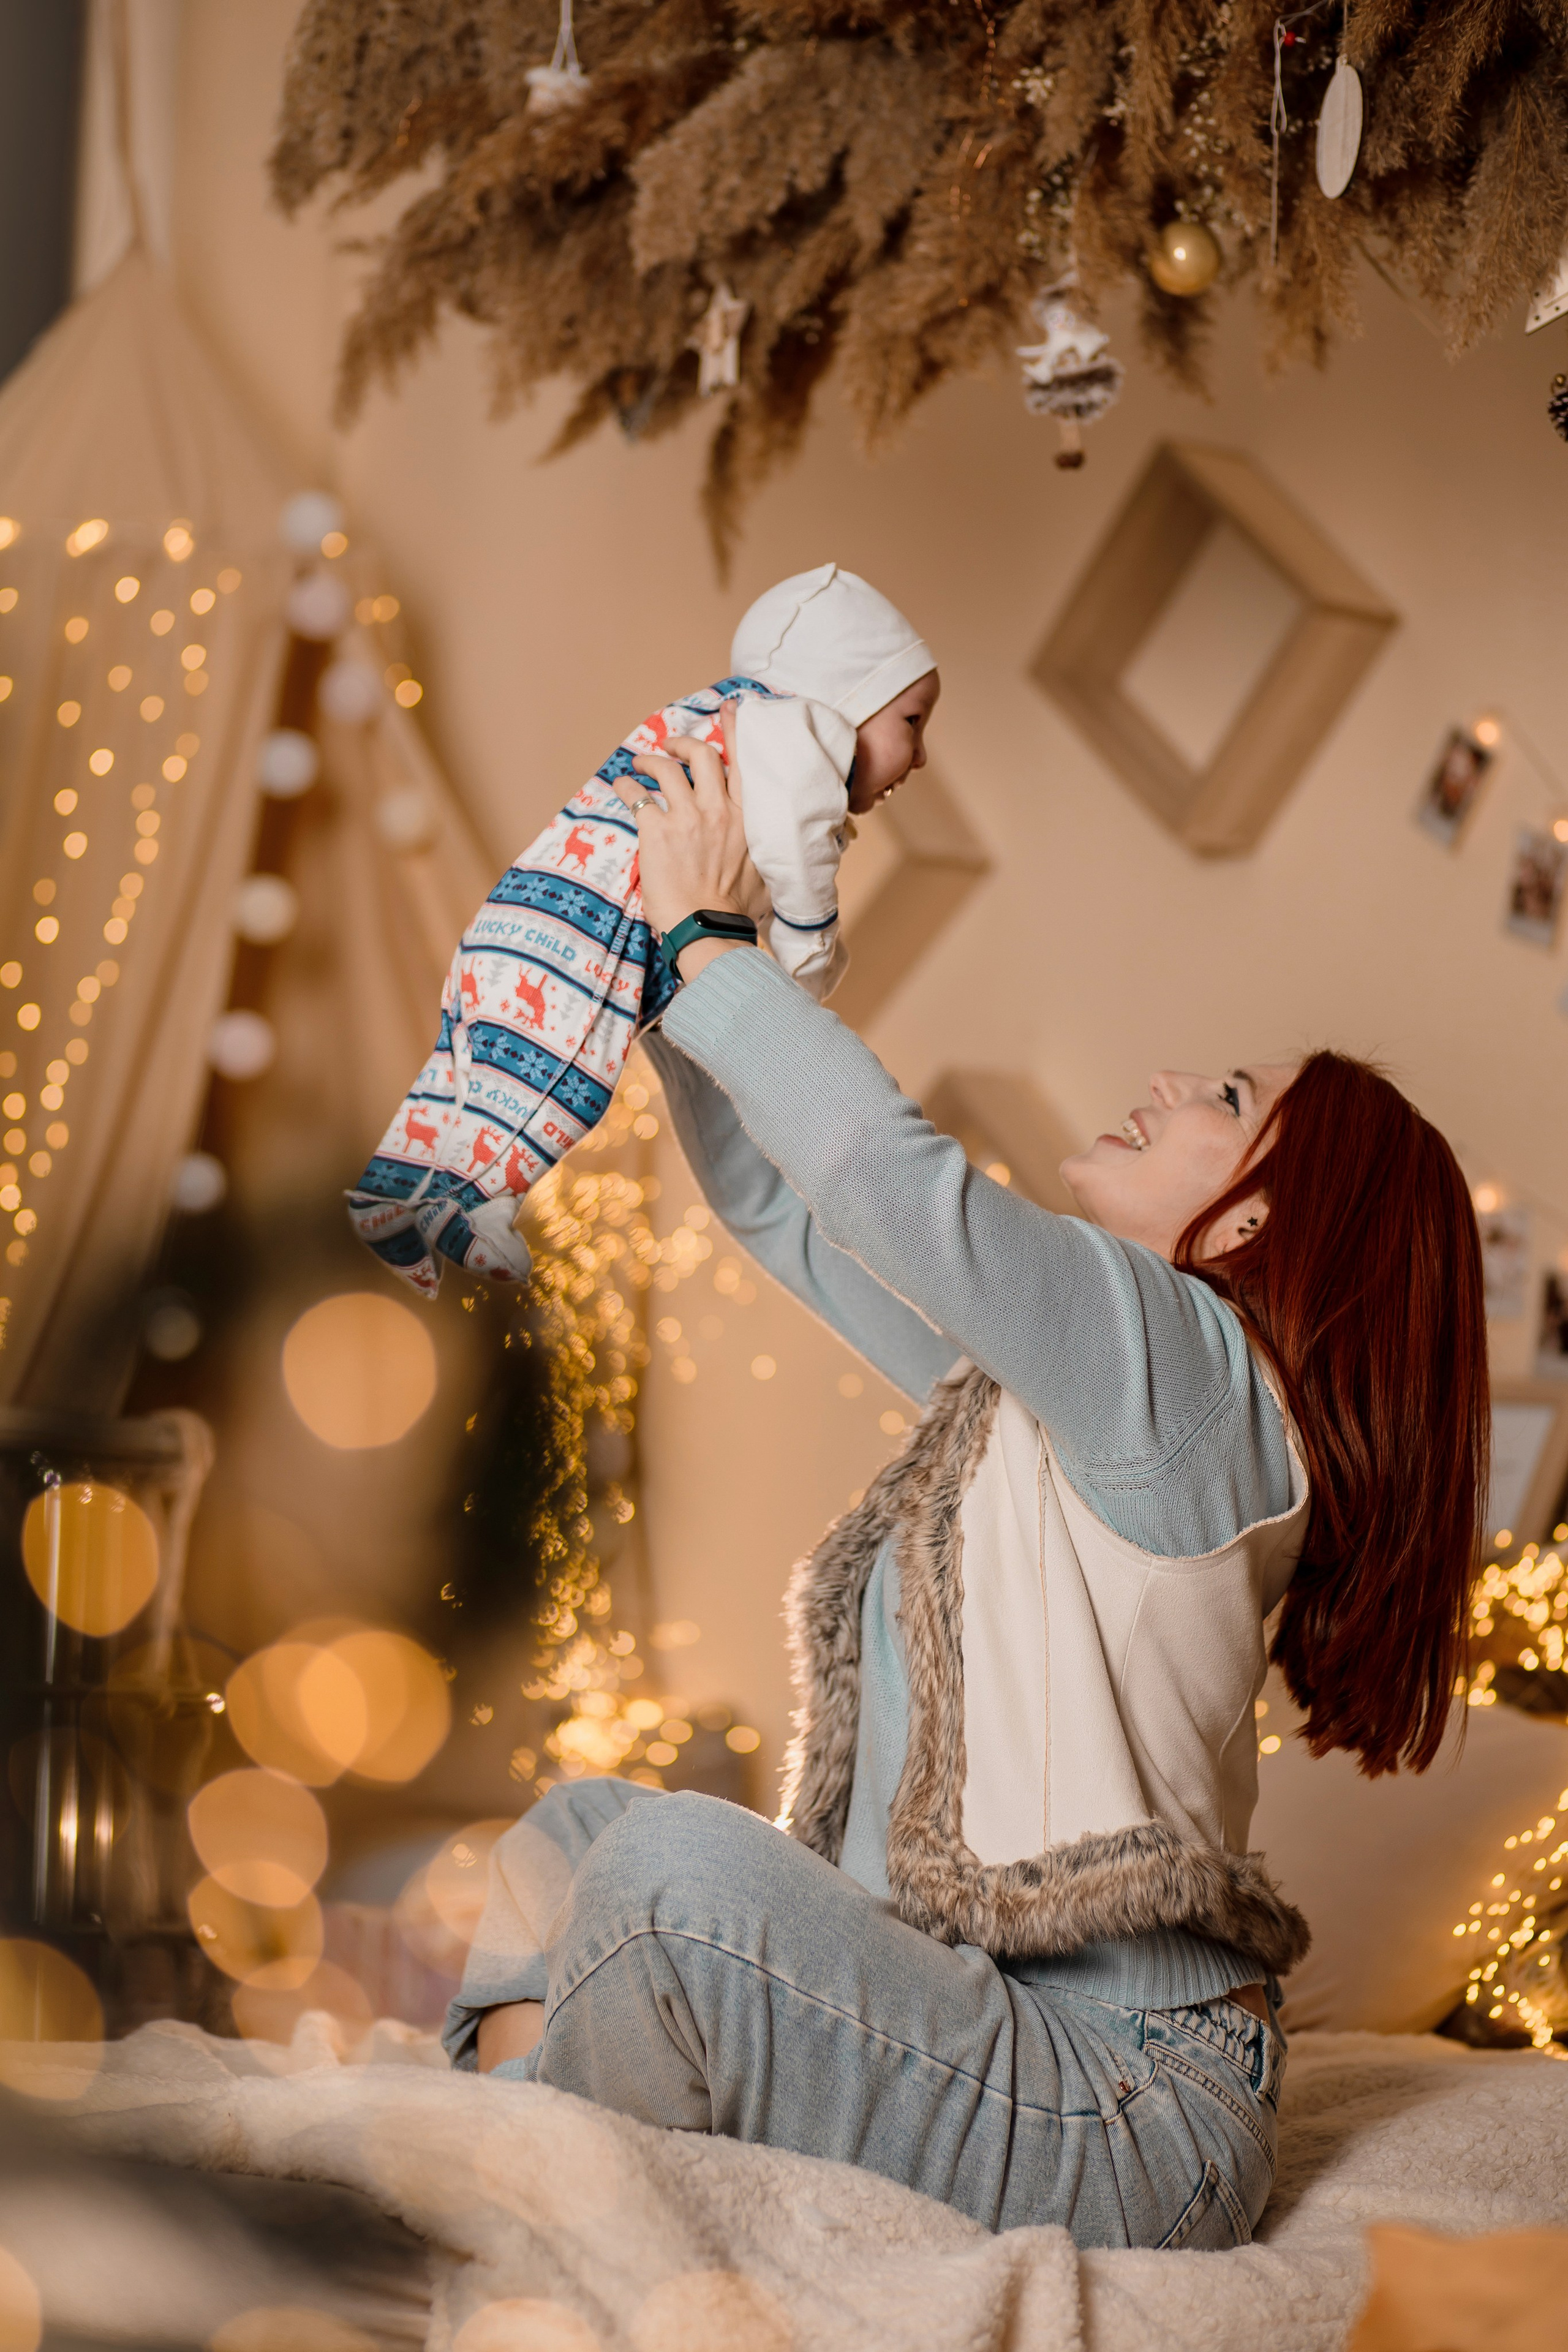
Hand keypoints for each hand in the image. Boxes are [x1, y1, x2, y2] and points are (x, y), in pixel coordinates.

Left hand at [612, 708, 765, 972]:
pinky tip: (622, 787)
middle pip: (703, 755)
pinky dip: (627, 787)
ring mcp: (688, 818)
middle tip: (671, 746)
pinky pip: (637, 795)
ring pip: (667, 768)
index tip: (730, 710)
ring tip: (640, 764)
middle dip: (684, 743)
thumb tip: (768, 849)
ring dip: (650, 760)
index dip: (735, 730)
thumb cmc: (736, 910)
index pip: (743, 762)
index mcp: (747, 818)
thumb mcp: (764, 872)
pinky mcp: (657, 832)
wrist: (707, 929)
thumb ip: (762, 849)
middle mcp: (719, 810)